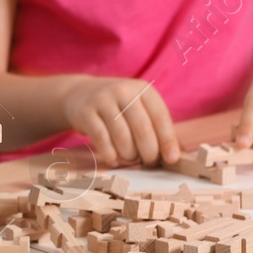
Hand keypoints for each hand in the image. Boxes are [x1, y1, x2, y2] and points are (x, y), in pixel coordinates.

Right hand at [61, 77, 179, 168]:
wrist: (80, 94)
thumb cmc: (117, 107)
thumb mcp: (138, 106)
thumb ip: (154, 126)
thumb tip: (172, 156)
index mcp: (142, 89)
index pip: (160, 116)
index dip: (168, 140)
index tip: (172, 159)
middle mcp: (123, 91)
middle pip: (142, 128)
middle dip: (149, 152)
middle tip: (149, 162)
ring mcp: (103, 100)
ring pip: (122, 136)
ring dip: (129, 155)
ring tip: (130, 158)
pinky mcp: (86, 113)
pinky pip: (102, 139)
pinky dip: (110, 154)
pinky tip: (113, 159)